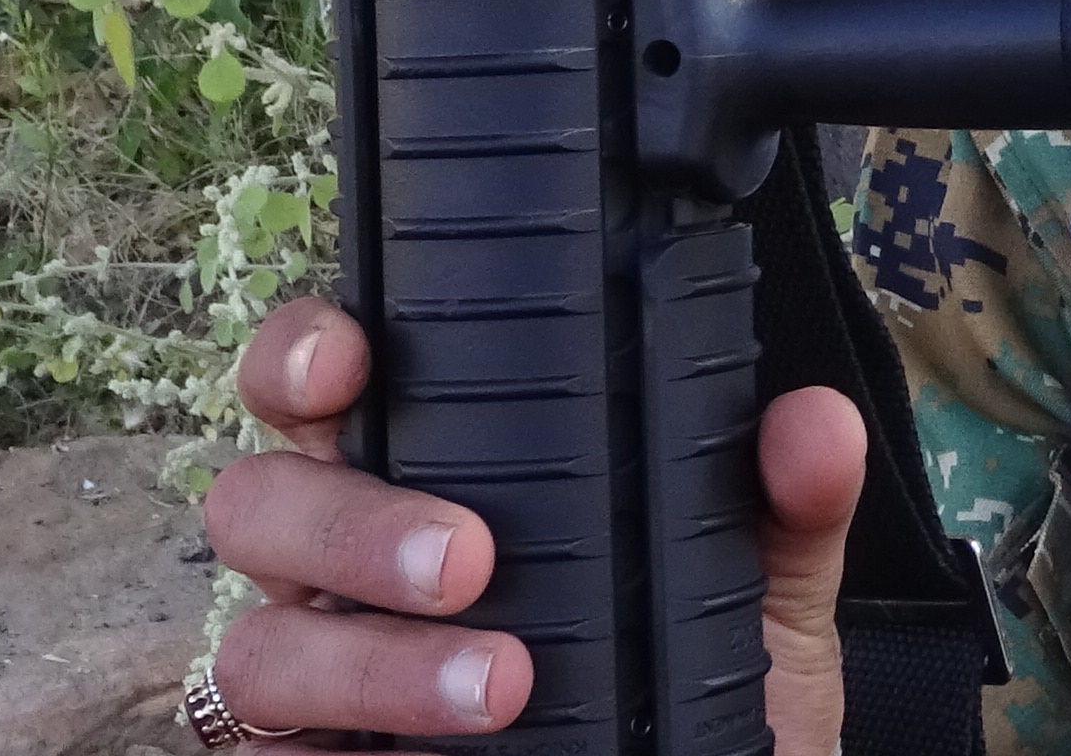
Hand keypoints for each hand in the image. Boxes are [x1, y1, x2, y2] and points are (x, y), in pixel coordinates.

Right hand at [203, 298, 866, 749]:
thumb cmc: (694, 706)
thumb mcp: (756, 604)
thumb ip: (787, 511)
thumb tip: (812, 425)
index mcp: (438, 479)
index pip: (330, 385)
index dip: (306, 355)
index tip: (354, 359)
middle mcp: (354, 571)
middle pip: (261, 502)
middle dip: (348, 520)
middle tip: (468, 557)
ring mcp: (322, 678)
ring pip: (258, 644)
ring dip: (371, 659)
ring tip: (499, 685)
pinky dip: (327, 751)